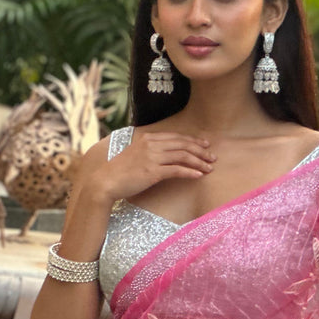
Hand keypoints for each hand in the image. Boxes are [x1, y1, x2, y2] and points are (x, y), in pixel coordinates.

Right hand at [80, 131, 214, 203]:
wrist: (105, 181)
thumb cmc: (120, 171)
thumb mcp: (135, 154)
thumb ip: (149, 150)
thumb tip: (164, 154)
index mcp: (148, 138)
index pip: (176, 137)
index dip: (193, 141)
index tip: (205, 145)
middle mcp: (152, 145)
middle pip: (183, 144)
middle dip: (201, 150)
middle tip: (212, 157)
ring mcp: (152, 157)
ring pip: (183, 156)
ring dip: (199, 162)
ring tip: (209, 168)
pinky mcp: (153, 172)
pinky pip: (177, 170)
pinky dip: (190, 172)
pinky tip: (199, 175)